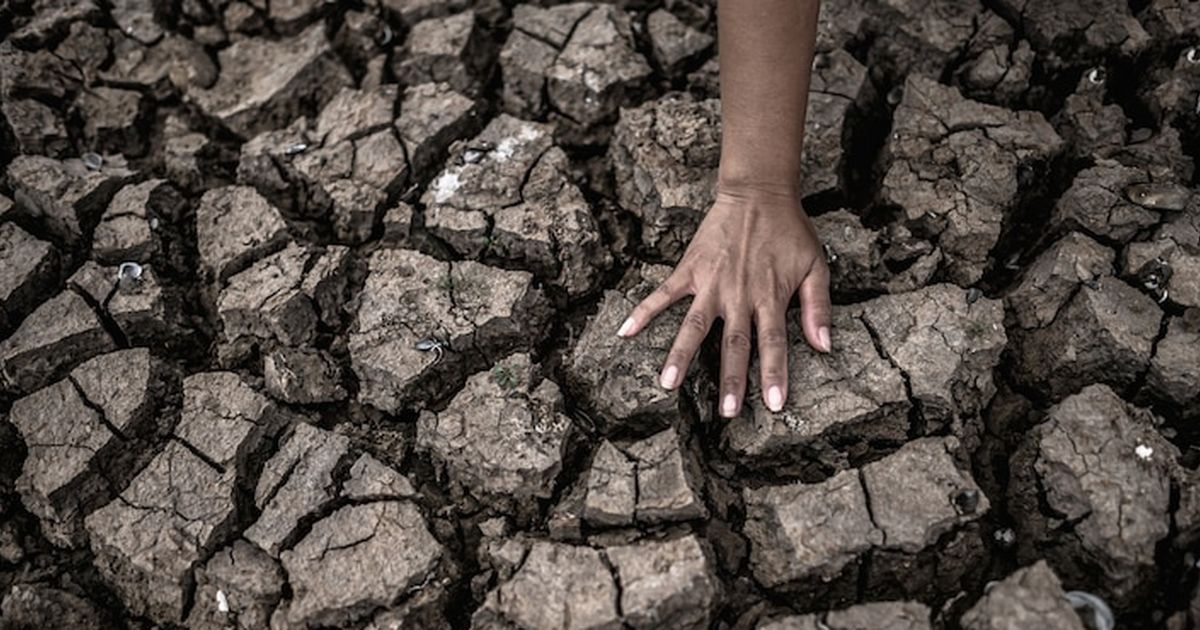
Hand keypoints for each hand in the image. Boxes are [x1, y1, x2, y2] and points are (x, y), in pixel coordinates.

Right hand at [617, 185, 831, 417]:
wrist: (758, 193)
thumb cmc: (791, 231)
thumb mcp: (816, 265)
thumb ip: (819, 307)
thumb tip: (824, 346)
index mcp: (770, 296)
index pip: (773, 343)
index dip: (774, 374)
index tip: (774, 404)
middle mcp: (738, 294)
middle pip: (734, 344)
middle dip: (731, 379)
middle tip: (726, 412)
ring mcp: (711, 283)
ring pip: (694, 326)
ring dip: (681, 355)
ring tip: (667, 384)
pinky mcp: (690, 270)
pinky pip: (663, 294)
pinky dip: (643, 311)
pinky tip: (625, 332)